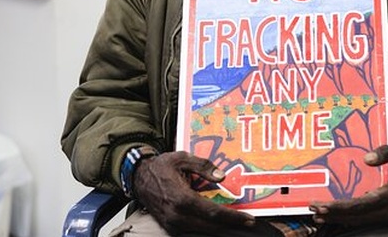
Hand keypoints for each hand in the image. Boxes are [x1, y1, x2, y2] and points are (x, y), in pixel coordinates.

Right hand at [133, 151, 255, 232]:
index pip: (213, 212)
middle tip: (249, 224)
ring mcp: (172, 224)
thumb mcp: (182, 158)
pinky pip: (193, 231)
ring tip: (237, 225)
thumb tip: (221, 176)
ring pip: (202, 231)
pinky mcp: (170, 227)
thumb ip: (203, 166)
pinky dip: (208, 228)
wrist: (138, 178)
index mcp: (181, 198)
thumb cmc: (160, 167)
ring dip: (221, 229)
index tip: (249, 218)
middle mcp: (177, 215)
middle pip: (211, 226)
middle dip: (231, 226)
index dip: (233, 217)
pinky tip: (219, 224)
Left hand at [308, 142, 387, 226]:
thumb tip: (367, 159)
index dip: (342, 206)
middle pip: (358, 216)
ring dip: (338, 218)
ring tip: (318, 214)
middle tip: (314, 208)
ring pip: (359, 221)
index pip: (363, 204)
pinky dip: (347, 219)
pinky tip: (333, 217)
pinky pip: (364, 220)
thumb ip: (386, 151)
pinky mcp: (386, 217)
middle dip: (334, 213)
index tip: (323, 204)